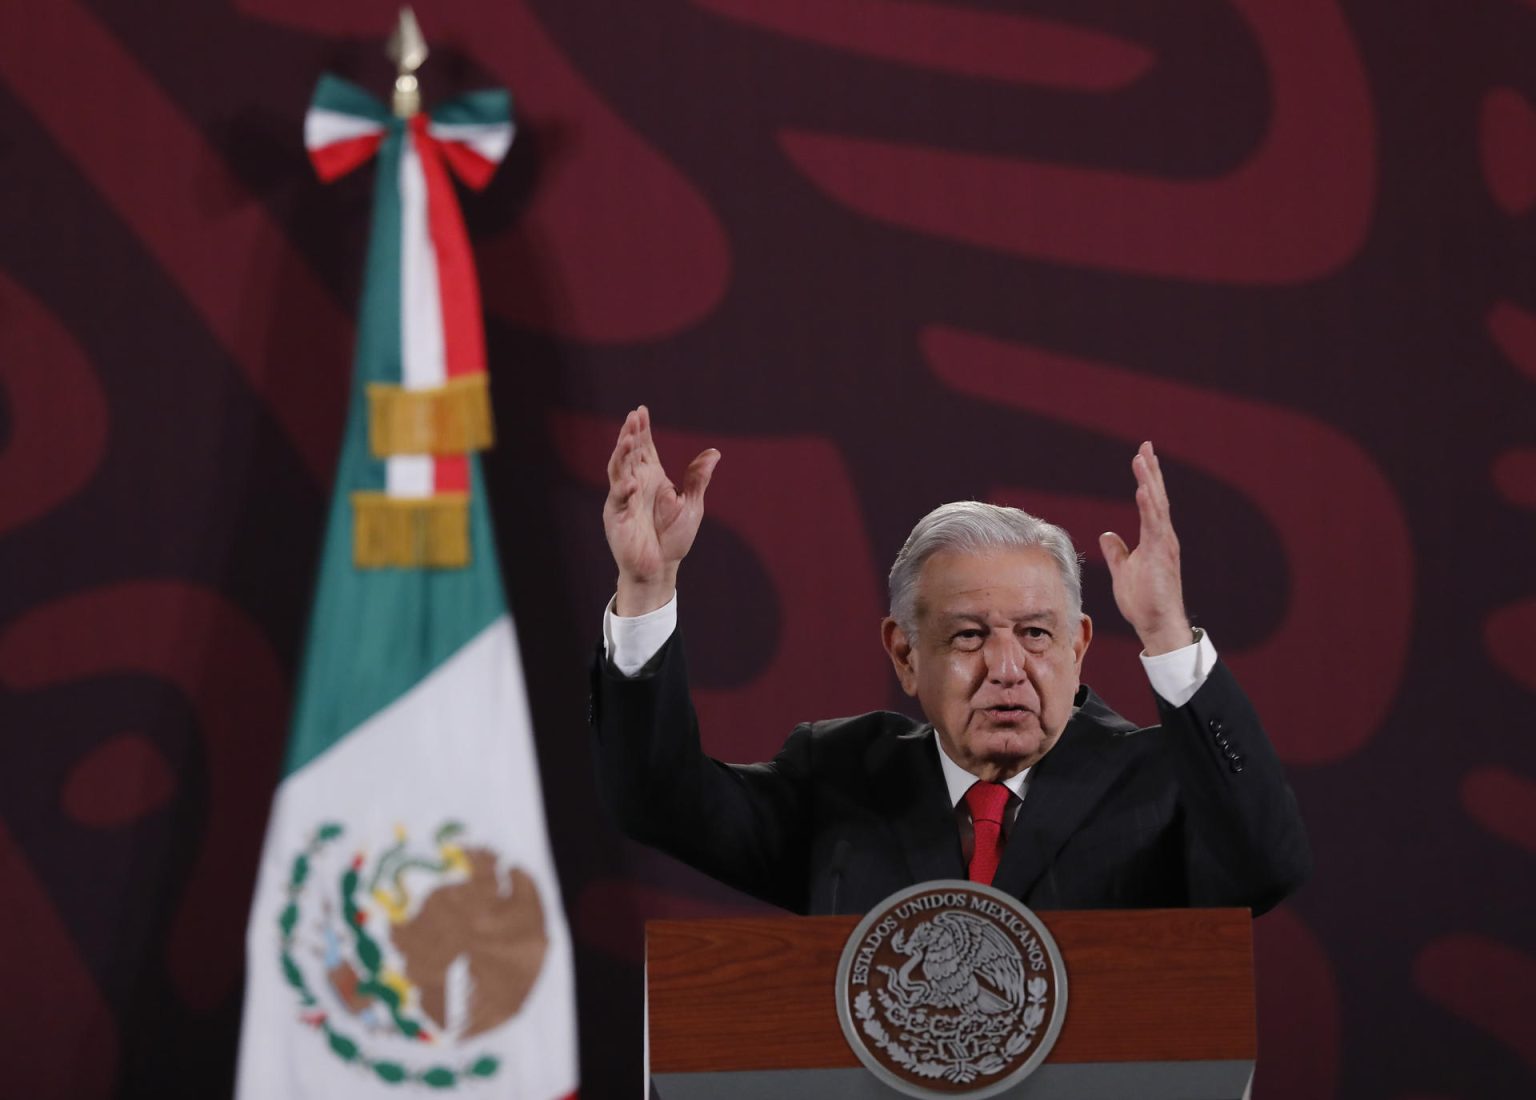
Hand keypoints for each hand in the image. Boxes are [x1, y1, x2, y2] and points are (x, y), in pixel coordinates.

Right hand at [603, 406, 719, 615]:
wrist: (660, 567)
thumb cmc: (673, 538)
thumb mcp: (691, 505)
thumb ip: (697, 479)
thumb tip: (714, 452)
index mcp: (652, 478)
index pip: (644, 448)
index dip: (642, 430)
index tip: (641, 410)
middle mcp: (635, 484)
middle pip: (630, 453)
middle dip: (630, 434)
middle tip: (633, 416)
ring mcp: (624, 499)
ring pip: (619, 470)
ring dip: (622, 454)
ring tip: (628, 438)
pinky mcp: (617, 517)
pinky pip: (619, 500)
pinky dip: (624, 490)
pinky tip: (633, 482)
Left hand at [1098, 442, 1193, 655]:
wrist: (1157, 624)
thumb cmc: (1143, 601)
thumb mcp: (1123, 570)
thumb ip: (1117, 552)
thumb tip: (1107, 535)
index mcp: (1154, 539)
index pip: (1150, 502)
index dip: (1146, 478)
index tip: (1141, 455)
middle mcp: (1163, 537)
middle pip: (1156, 497)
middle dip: (1151, 471)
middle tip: (1145, 445)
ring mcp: (1164, 545)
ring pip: (1157, 506)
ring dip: (1149, 481)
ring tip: (1143, 458)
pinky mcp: (1162, 556)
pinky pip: (1155, 526)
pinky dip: (1149, 506)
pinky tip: (1143, 489)